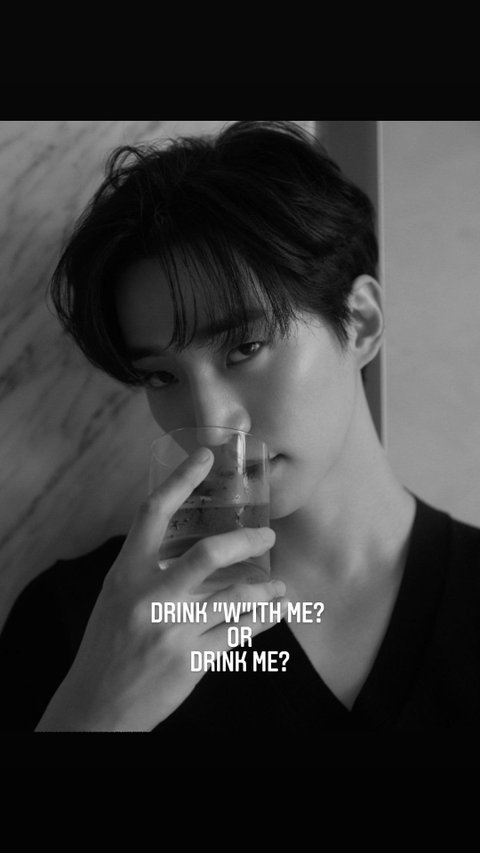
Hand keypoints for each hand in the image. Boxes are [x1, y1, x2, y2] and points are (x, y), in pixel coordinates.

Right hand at [35, 447, 283, 731]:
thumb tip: (191, 544)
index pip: (152, 513)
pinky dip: (263, 618)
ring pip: (235, 597)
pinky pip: (240, 632)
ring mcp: (172, 630)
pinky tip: (276, 611)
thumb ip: (148, 570)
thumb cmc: (109, 644)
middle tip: (268, 536)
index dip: (180, 480)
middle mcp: (148, 597)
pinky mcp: (192, 660)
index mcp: (126, 574)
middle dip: (246, 540)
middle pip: (207, 554)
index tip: (204, 455)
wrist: (97, 706)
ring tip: (280, 585)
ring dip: (266, 588)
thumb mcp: (118, 598)